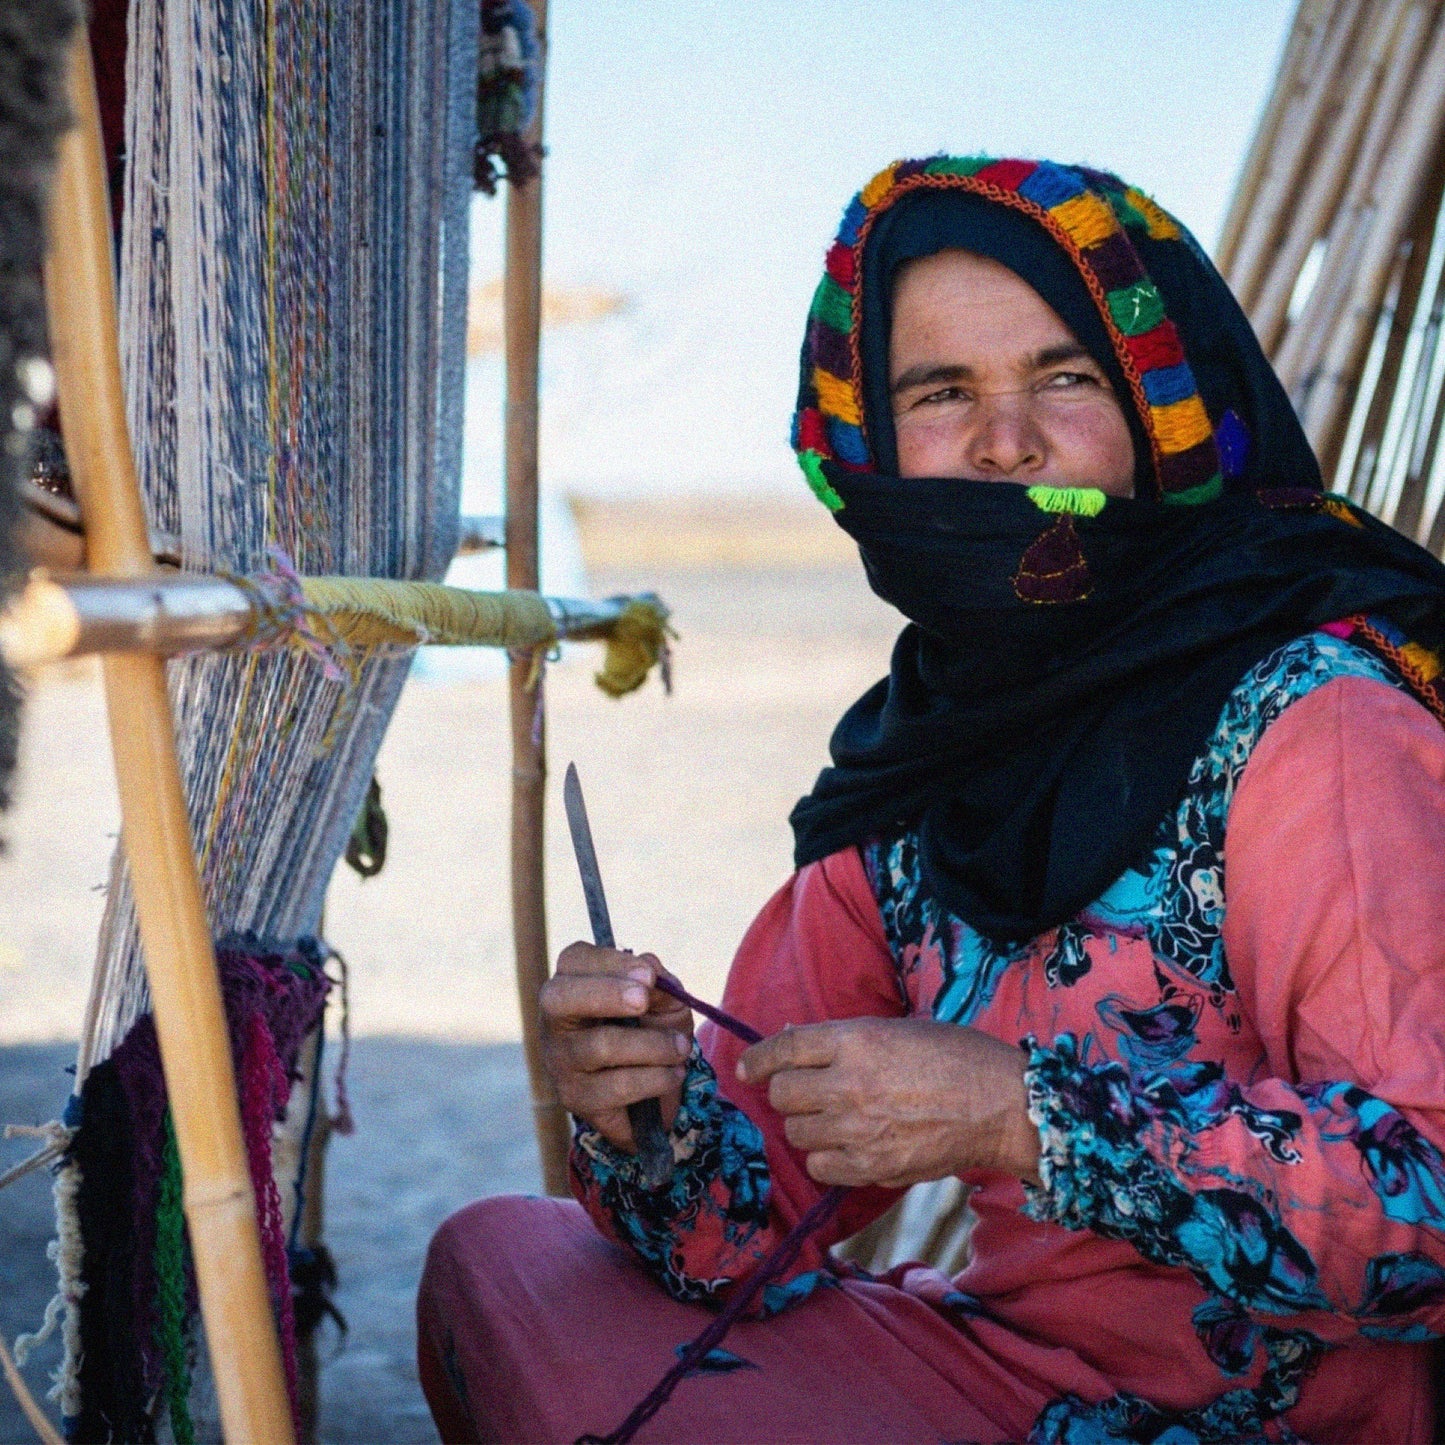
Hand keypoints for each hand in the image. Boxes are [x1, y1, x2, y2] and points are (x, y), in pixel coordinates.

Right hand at [540, 942, 692, 1152]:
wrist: (652, 1089)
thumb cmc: (650, 1028)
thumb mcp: (664, 1001)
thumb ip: (660, 983)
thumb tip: (650, 971)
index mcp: (574, 982)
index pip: (575, 960)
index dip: (610, 962)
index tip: (649, 975)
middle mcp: (555, 1020)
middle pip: (560, 998)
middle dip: (606, 995)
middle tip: (643, 1000)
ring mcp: (560, 1060)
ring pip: (600, 1046)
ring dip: (654, 1045)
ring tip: (680, 1048)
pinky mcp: (575, 1098)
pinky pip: (618, 1086)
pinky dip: (657, 1078)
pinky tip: (673, 1073)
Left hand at [737, 1017, 1038, 1188]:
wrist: (1002, 1106)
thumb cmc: (955, 1057)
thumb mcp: (896, 1029)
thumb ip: (844, 1039)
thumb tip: (794, 1041)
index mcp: (855, 1040)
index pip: (784, 1049)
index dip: (758, 1059)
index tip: (747, 1068)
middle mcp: (848, 1083)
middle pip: (783, 1095)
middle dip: (790, 1093)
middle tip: (809, 1092)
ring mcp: (857, 1129)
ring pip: (797, 1132)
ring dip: (808, 1125)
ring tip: (837, 1118)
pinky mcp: (871, 1167)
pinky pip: (820, 1167)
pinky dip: (826, 1158)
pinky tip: (849, 1146)